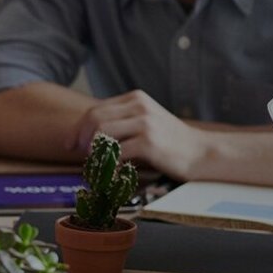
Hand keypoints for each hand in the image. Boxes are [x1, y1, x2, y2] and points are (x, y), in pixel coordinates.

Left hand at [71, 90, 209, 179]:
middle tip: (79, 156)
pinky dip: (109, 166)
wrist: (202, 152)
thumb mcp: (145, 121)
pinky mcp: (149, 143)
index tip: (70, 144)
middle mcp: (139, 107)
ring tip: (97, 166)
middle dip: (80, 139)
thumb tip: (85, 135)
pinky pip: (115, 154)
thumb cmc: (170, 141)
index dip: (78, 129)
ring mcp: (144, 123)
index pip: (95, 111)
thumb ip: (120, 122)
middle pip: (93, 120)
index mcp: (135, 98)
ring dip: (94, 154)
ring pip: (101, 135)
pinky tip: (113, 174)